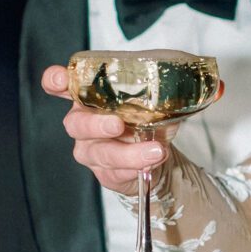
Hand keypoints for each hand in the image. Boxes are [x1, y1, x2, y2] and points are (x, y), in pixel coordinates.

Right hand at [41, 63, 180, 196]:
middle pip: (76, 123)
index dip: (55, 81)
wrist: (157, 152)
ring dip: (128, 153)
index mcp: (89, 96)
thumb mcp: (155, 99)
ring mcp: (91, 149)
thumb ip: (164, 90)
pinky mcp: (104, 172)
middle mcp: (83, 122)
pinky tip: (151, 163)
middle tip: (118, 125)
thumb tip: (195, 85)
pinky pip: (114, 172)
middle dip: (96, 124)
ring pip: (100, 153)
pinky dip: (135, 167)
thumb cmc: (147, 118)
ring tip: (155, 151)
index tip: (61, 79)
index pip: (61, 85)